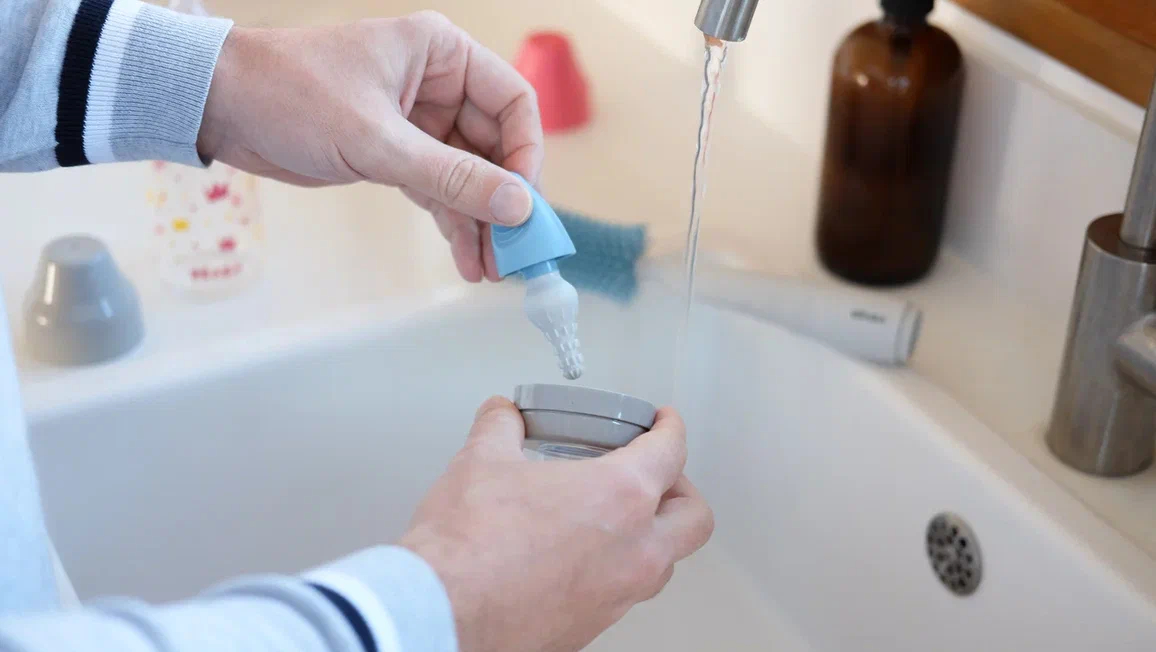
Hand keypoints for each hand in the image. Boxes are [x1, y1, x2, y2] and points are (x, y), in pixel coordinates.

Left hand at [197, 11, 543, 281]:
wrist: (220, 107)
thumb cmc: (289, 93)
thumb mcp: (377, 139)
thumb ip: (451, 176)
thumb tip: (517, 207)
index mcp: (441, 54)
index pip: (513, 104)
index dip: (525, 156)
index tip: (524, 205)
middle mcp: (437, 85)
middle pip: (495, 147)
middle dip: (503, 202)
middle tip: (514, 252)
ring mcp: (418, 122)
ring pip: (467, 176)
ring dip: (480, 222)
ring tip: (490, 268)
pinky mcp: (394, 154)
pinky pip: (438, 191)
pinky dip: (453, 223)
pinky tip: (466, 258)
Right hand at [400, 397, 713, 651]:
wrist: (442, 613)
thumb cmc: (468, 546)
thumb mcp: (482, 461)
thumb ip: (500, 428)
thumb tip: (501, 415)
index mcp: (620, 497)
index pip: (671, 452)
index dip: (671, 429)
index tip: (665, 424)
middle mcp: (634, 550)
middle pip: (693, 517)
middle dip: (681, 489)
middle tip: (658, 474)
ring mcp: (618, 595)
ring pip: (664, 562)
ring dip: (653, 535)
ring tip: (620, 518)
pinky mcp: (594, 627)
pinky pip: (626, 593)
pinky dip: (618, 569)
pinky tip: (582, 556)